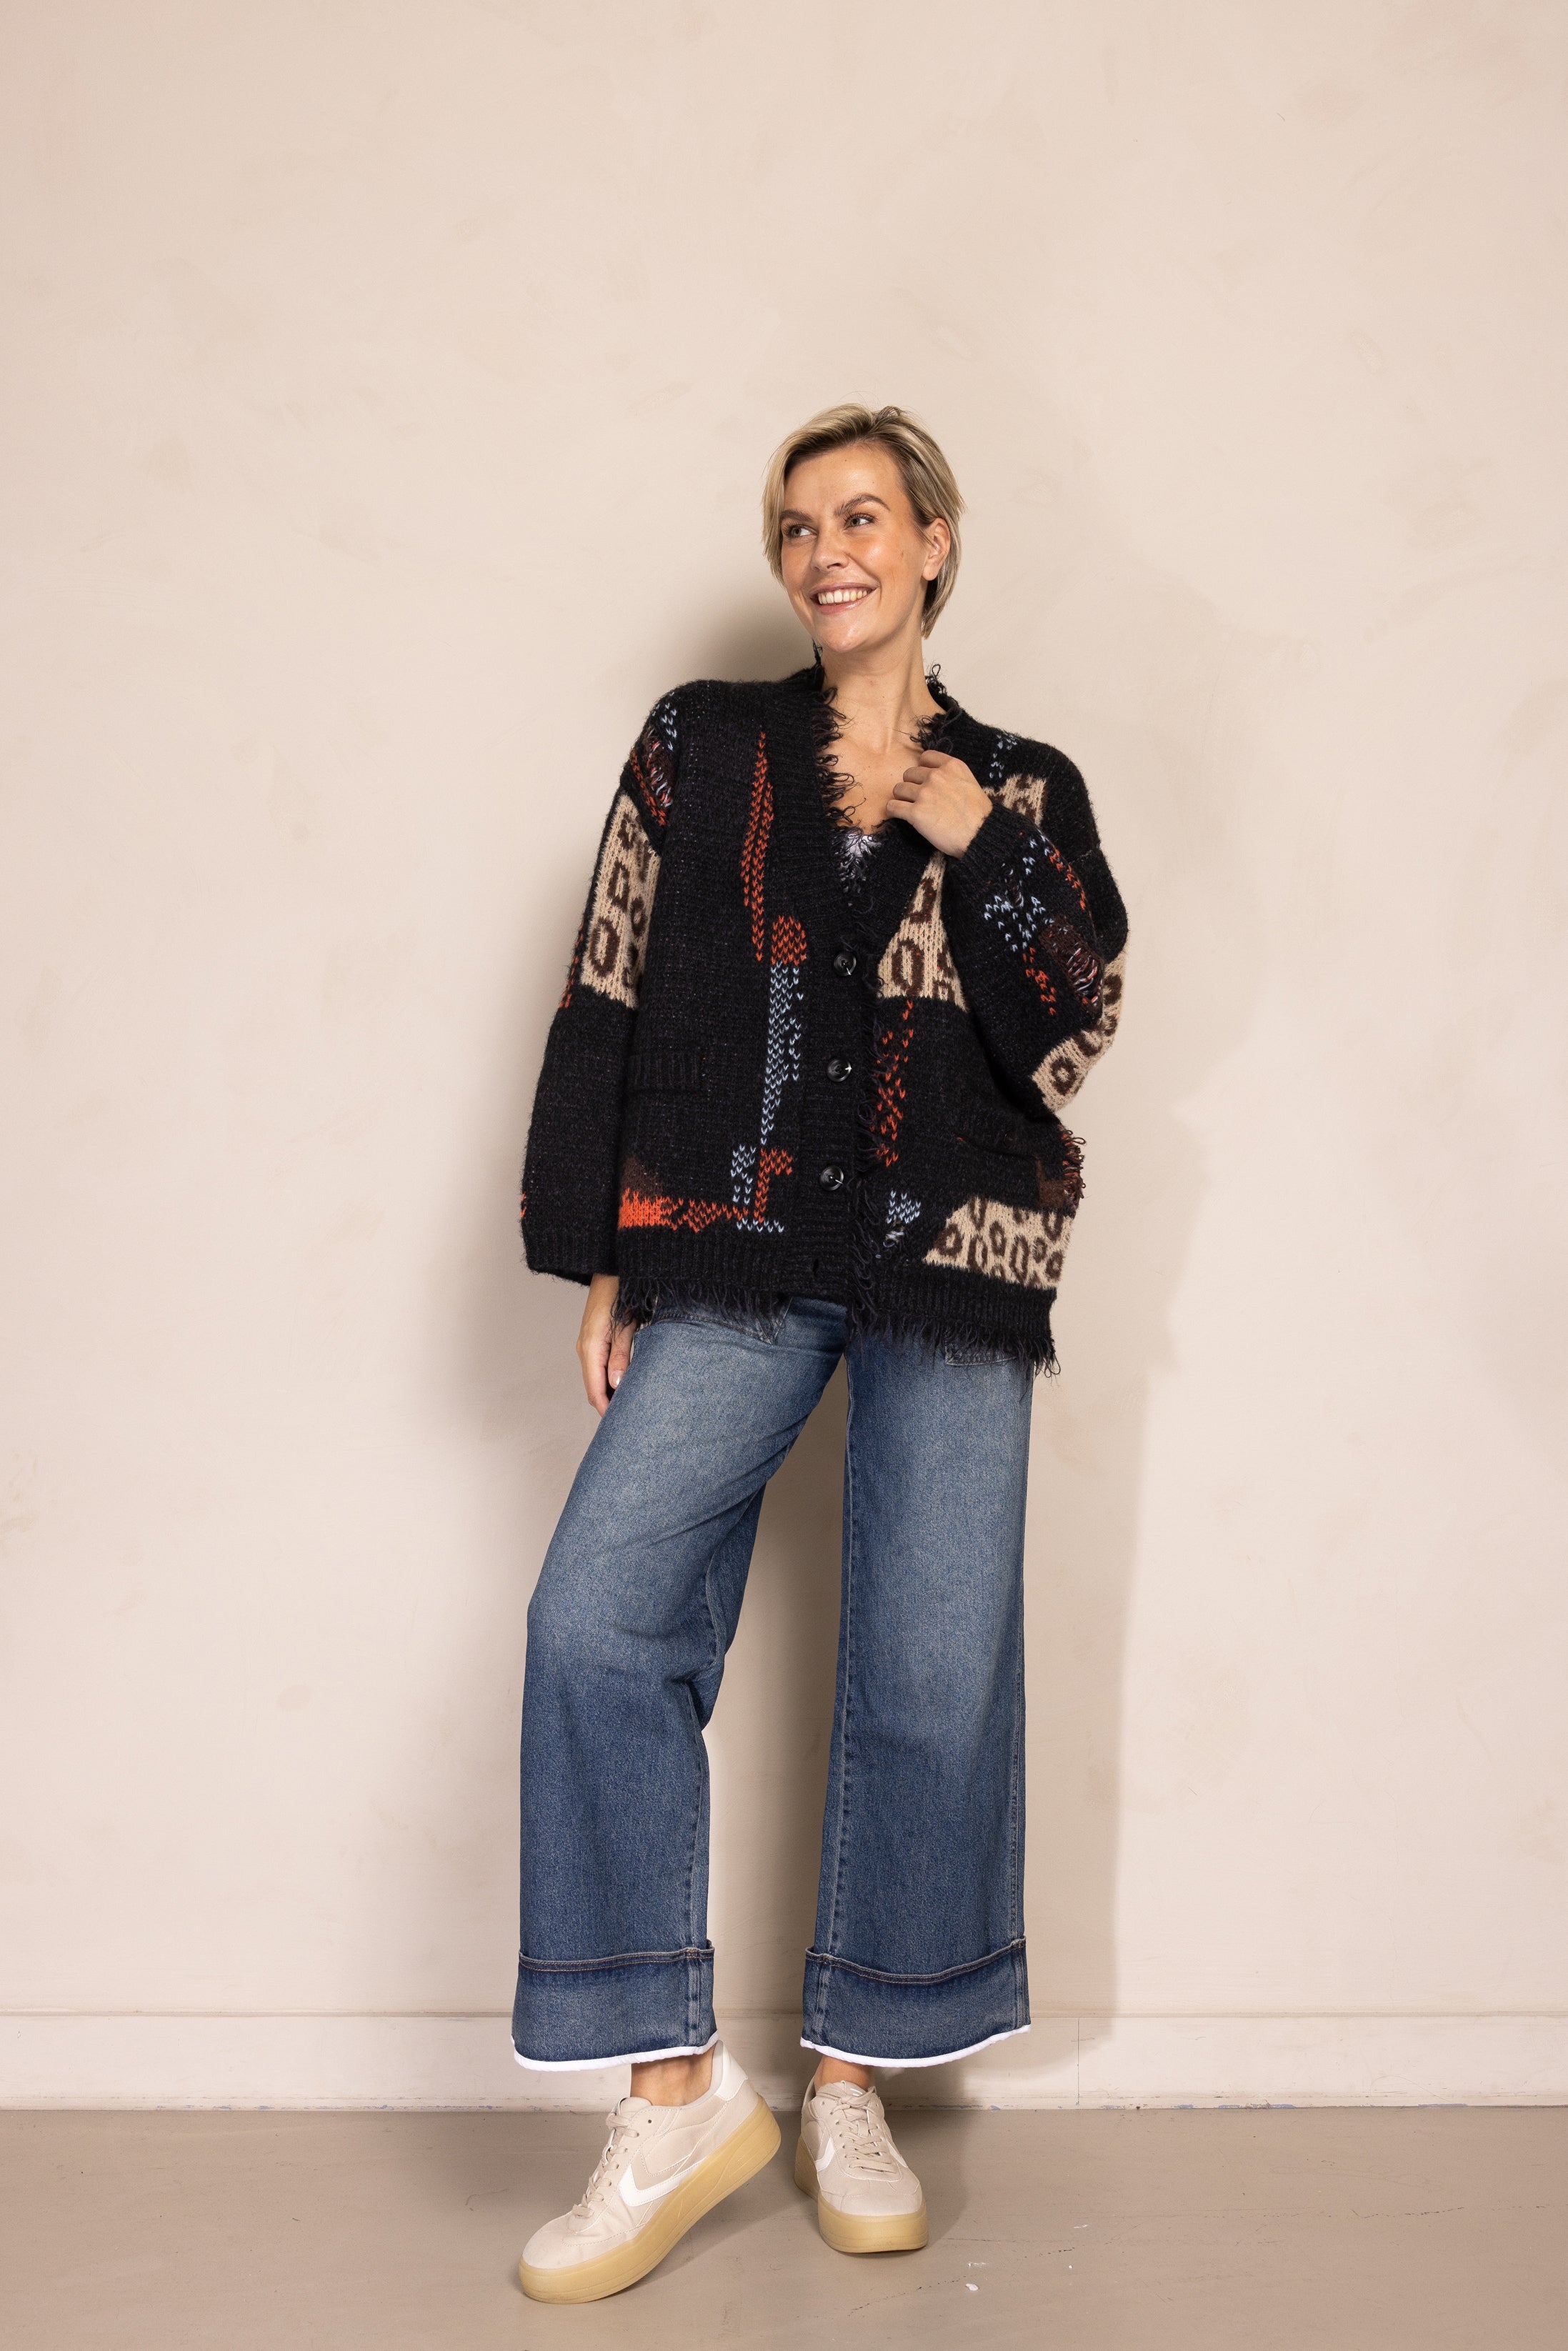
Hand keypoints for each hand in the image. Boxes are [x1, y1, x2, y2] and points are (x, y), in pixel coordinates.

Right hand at [578, 1272, 632, 1414]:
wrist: (611, 1269)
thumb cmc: (621, 1294)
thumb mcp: (626, 1326)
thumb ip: (621, 1356)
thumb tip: (616, 1386)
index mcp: (590, 1347)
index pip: (594, 1390)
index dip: (606, 1409)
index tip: (620, 1424)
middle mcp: (584, 1348)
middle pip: (593, 1387)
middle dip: (608, 1404)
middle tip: (630, 1418)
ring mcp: (587, 1344)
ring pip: (596, 1378)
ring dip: (609, 1392)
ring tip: (630, 1404)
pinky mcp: (593, 1339)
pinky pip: (598, 1367)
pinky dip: (608, 1379)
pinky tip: (624, 1383)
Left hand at [889, 748, 991, 856]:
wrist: (980, 835)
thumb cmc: (978, 814)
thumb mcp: (969, 783)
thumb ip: (952, 776)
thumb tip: (934, 777)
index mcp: (952, 766)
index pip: (925, 757)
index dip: (922, 768)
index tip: (923, 778)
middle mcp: (936, 776)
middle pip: (909, 773)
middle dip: (911, 785)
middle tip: (918, 798)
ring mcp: (924, 793)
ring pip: (898, 789)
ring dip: (901, 798)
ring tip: (908, 807)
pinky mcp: (915, 812)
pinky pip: (892, 807)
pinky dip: (892, 811)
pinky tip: (896, 814)